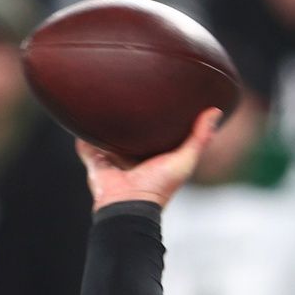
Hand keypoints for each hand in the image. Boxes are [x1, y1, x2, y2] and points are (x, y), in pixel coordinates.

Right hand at [75, 106, 221, 210]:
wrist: (129, 203)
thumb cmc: (160, 186)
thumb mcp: (185, 159)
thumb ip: (199, 138)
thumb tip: (215, 110)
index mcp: (154, 154)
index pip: (157, 131)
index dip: (160, 117)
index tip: (164, 95)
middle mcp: (133, 155)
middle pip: (130, 131)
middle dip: (129, 116)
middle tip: (130, 90)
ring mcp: (112, 158)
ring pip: (107, 135)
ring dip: (105, 122)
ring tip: (103, 99)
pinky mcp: (94, 160)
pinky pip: (85, 145)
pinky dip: (82, 135)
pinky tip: (80, 116)